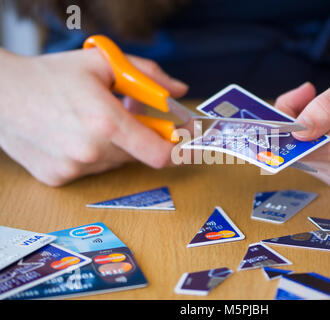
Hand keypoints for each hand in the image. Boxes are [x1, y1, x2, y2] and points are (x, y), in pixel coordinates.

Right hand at [0, 48, 187, 185]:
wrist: (0, 94)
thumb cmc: (51, 75)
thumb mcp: (104, 64)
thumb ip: (149, 76)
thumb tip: (178, 90)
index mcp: (105, 122)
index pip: (159, 153)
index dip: (178, 151)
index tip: (186, 143)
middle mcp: (90, 151)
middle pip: (138, 154)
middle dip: (140, 136)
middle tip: (123, 115)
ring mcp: (73, 168)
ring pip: (115, 161)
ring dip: (115, 144)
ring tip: (91, 121)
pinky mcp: (57, 178)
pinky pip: (91, 168)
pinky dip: (92, 154)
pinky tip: (72, 135)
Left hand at [276, 63, 329, 191]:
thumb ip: (326, 106)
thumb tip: (298, 129)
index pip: (293, 145)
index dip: (282, 125)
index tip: (284, 105)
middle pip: (295, 151)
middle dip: (293, 124)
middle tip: (306, 96)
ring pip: (303, 158)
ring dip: (304, 134)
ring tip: (323, 110)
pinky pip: (315, 163)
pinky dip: (314, 144)